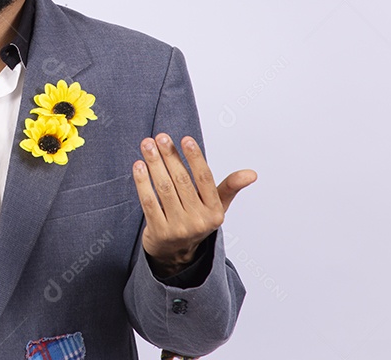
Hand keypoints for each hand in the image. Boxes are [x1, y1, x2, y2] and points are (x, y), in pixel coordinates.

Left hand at [133, 133, 255, 275]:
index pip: (204, 179)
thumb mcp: (216, 206)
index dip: (195, 158)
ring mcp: (178, 228)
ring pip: (164, 188)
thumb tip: (252, 174)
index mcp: (215, 212)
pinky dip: (142, 182)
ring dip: (154, 164)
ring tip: (147, 145)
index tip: (185, 139)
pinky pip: (149, 201)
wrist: (176, 253)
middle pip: (182, 181)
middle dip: (170, 156)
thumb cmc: (196, 220)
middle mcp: (198, 221)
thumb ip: (230, 187)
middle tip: (160, 137)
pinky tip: (139, 165)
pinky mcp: (158, 232)